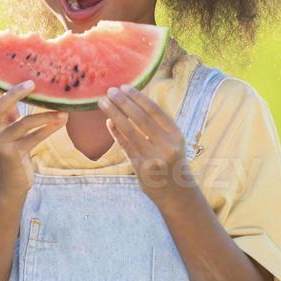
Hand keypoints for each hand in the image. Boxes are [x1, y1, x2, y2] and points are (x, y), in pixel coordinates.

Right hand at [0, 66, 66, 199]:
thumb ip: (10, 114)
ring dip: (46, 116)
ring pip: (23, 123)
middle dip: (15, 93)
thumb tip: (23, 89)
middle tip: (32, 83)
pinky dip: (49, 129)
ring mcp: (0, 144)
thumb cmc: (11, 153)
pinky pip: (34, 138)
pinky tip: (61, 123)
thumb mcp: (6, 131)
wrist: (8, 185)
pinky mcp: (13, 154)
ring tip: (63, 112)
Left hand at [98, 83, 191, 203]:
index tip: (125, 86)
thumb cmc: (171, 162)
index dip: (138, 97)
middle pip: (141, 118)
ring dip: (114, 114)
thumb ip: (157, 126)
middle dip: (123, 102)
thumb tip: (133, 102)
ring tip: (103, 102)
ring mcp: (153, 157)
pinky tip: (108, 122)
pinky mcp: (141, 168)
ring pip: (130, 131)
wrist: (177, 193)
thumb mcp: (172, 142)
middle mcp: (167, 145)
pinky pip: (125, 146)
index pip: (155, 111)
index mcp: (176, 135)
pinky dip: (116, 133)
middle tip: (110, 90)